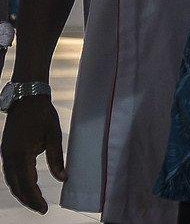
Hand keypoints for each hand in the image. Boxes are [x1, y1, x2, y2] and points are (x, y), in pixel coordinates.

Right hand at [1, 96, 65, 213]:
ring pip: (11, 181)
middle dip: (28, 199)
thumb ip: (57, 159)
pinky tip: (28, 186)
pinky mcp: (7, 151)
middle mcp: (9, 157)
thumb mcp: (54, 135)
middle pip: (16, 186)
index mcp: (20, 154)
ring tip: (36, 201)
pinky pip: (10, 172)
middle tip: (41, 209)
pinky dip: (18, 182)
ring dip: (22, 192)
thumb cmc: (42, 115)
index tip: (44, 209)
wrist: (27, 99)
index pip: (26, 183)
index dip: (35, 198)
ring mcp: (6, 154)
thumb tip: (63, 178)